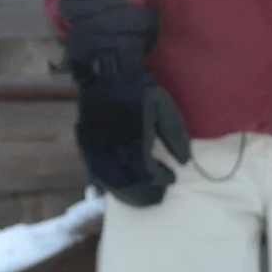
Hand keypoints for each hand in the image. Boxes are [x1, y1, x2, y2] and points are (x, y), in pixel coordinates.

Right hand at [71, 48, 191, 205]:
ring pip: (109, 183)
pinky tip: (118, 189)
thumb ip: (175, 135)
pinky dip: (108, 185)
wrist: (106, 73)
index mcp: (133, 139)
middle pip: (127, 184)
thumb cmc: (139, 90)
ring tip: (140, 198)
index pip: (146, 172)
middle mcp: (112, 149)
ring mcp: (96, 149)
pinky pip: (95, 174)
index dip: (159, 180)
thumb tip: (184, 162)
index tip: (170, 179)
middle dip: (143, 195)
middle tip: (158, 198)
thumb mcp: (164, 107)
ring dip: (126, 194)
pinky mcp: (86, 146)